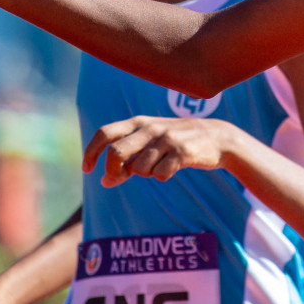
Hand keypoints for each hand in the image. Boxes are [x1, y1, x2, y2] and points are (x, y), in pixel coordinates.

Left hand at [83, 116, 237, 186]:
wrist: (217, 138)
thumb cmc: (176, 142)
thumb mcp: (150, 143)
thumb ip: (127, 158)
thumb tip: (104, 181)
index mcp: (139, 122)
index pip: (105, 133)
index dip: (91, 152)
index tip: (87, 169)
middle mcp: (150, 128)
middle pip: (115, 152)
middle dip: (113, 170)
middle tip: (118, 178)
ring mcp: (167, 139)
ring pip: (139, 168)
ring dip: (143, 174)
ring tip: (157, 167)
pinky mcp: (182, 152)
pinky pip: (160, 174)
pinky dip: (162, 177)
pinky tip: (171, 170)